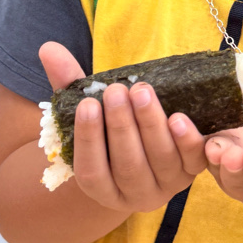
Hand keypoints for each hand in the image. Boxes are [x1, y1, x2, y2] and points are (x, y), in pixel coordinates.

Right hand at [38, 42, 207, 211]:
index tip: (88, 104)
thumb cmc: (112, 127)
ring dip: (150, 124)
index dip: (89, 138)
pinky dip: (186, 141)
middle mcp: (134, 193)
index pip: (91, 171)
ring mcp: (166, 184)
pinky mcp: (193, 171)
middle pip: (127, 165)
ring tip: (141, 91)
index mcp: (101, 186)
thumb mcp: (90, 108)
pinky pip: (193, 160)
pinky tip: (178, 118)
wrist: (154, 144)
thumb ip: (69, 83)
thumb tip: (49, 48)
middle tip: (116, 91)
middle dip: (121, 126)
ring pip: (160, 160)